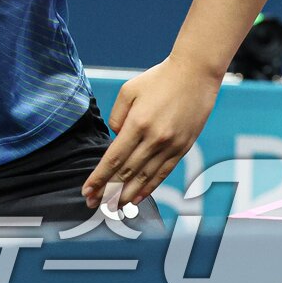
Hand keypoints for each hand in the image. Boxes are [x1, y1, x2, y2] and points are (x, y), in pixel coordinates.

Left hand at [82, 55, 220, 209]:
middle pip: (128, 172)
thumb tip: (115, 139)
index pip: (113, 158)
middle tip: (96, 205)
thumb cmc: (157, 80)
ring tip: (115, 207)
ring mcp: (171, 145)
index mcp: (137, 124)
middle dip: (109, 190)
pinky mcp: (183, 147)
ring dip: (129, 194)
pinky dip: (150, 187)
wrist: (194, 74)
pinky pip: (164, 173)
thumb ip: (117, 117)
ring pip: (146, 177)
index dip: (99, 178)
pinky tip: (139, 197)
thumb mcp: (128, 91)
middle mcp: (154, 139)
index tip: (87, 191)